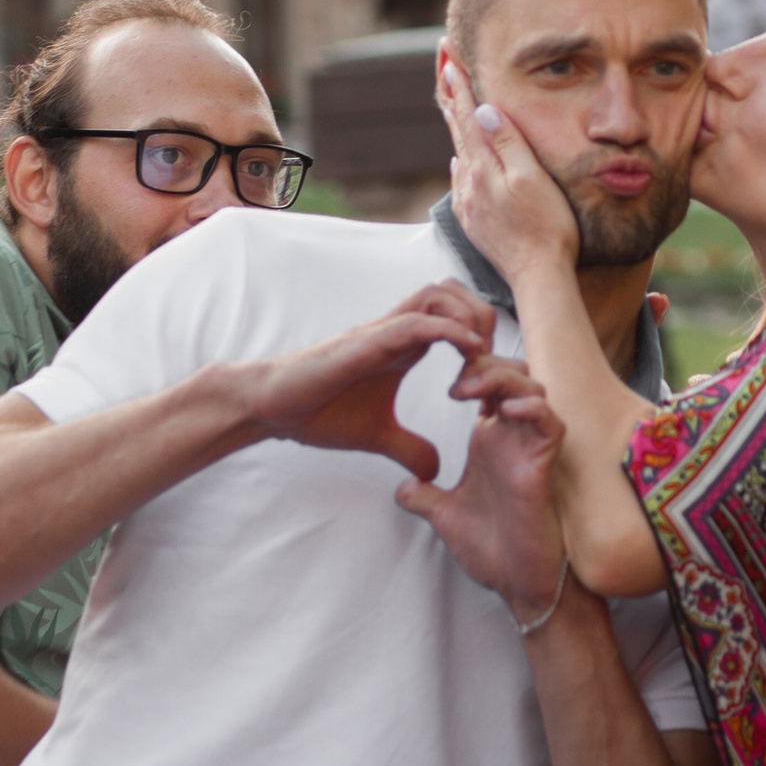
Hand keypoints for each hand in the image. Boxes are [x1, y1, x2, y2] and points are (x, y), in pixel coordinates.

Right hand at [240, 281, 495, 480]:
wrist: (273, 409)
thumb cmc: (319, 413)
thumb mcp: (378, 436)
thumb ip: (410, 448)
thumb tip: (435, 471)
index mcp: (403, 346)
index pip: (455, 318)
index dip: (483, 339)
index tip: (492, 377)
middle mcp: (397, 330)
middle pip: (454, 294)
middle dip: (483, 318)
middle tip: (491, 361)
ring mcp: (382, 332)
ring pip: (438, 294)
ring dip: (468, 318)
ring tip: (479, 356)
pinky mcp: (368, 340)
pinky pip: (416, 321)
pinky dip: (447, 330)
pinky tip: (466, 352)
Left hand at [396, 354, 568, 616]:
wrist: (516, 584)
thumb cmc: (492, 550)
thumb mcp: (445, 517)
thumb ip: (425, 497)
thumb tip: (402, 490)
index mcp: (488, 442)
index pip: (484, 386)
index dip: (467, 368)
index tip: (439, 379)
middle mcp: (511, 438)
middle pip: (510, 375)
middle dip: (483, 364)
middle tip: (454, 380)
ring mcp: (529, 449)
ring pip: (532, 390)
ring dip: (502, 379)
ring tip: (470, 389)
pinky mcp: (544, 467)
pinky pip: (549, 424)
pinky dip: (533, 409)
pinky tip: (506, 411)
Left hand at [436, 51, 579, 286]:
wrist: (539, 276)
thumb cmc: (547, 226)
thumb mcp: (531, 177)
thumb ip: (507, 142)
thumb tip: (481, 110)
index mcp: (483, 168)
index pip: (467, 117)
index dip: (459, 86)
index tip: (449, 59)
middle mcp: (469, 184)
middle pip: (457, 131)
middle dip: (452, 98)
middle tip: (443, 67)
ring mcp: (470, 204)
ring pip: (459, 154)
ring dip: (456, 127)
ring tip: (451, 104)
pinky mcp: (475, 222)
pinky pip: (463, 180)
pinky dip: (461, 159)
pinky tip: (460, 160)